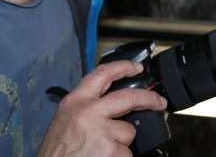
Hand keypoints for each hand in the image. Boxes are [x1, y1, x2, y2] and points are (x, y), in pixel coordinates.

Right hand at [39, 60, 167, 156]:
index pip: (102, 74)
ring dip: (121, 144)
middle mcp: (89, 112)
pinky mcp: (111, 149)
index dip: (123, 67)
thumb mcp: (65, 121)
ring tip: (101, 151)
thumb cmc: (55, 153)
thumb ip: (86, 109)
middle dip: (148, 99)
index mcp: (75, 102)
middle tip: (159, 102)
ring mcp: (101, 130)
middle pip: (128, 97)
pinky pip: (126, 153)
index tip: (137, 67)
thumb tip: (111, 106)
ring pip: (127, 132)